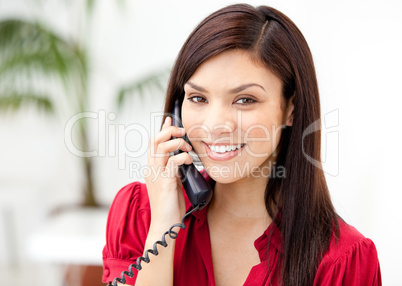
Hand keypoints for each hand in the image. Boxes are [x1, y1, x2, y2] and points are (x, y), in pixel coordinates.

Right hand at [145, 116, 192, 231]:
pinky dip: (183, 157)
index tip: (170, 119)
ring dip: (177, 143)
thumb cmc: (169, 206)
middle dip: (169, 131)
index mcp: (152, 168)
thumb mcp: (172, 183)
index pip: (153, 143)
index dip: (162, 129)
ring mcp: (156, 175)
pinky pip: (173, 162)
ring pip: (162, 147)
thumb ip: (173, 170)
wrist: (164, 225)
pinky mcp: (165, 182)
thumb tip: (181, 158)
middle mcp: (151, 169)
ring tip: (188, 148)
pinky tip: (189, 160)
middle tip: (183, 132)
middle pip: (155, 140)